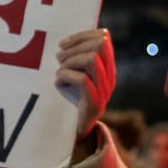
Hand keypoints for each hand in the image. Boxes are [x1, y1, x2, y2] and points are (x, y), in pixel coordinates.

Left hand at [55, 29, 115, 156]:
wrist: (75, 132)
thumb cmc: (70, 99)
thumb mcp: (74, 74)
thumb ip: (75, 58)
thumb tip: (64, 42)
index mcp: (106, 67)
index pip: (103, 38)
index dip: (82, 35)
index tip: (63, 44)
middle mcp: (109, 77)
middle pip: (99, 45)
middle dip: (75, 47)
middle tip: (59, 58)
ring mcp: (104, 90)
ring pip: (91, 59)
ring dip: (69, 62)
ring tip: (59, 71)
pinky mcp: (94, 103)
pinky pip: (82, 80)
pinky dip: (65, 76)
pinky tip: (58, 82)